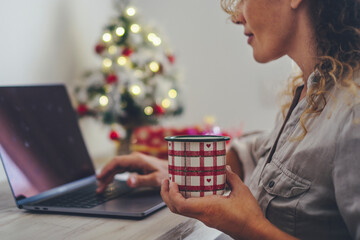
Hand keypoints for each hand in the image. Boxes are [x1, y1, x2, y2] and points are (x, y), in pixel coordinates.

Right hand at [96, 152, 167, 192]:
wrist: (173, 169)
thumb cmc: (166, 174)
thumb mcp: (155, 180)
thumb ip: (141, 180)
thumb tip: (128, 181)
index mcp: (137, 160)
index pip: (117, 162)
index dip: (106, 169)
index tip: (99, 177)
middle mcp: (134, 159)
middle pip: (114, 165)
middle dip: (105, 175)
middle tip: (98, 187)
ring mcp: (134, 161)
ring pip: (116, 167)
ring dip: (108, 176)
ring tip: (101, 187)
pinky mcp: (135, 165)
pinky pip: (120, 169)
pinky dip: (113, 175)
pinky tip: (109, 181)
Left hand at [161, 165, 296, 239]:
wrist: (255, 232)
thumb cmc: (249, 215)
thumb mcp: (242, 190)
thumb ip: (231, 177)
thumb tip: (224, 168)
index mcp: (208, 208)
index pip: (181, 204)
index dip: (172, 193)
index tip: (172, 182)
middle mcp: (204, 215)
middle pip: (176, 209)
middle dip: (167, 195)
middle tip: (166, 181)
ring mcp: (205, 219)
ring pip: (182, 211)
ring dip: (174, 198)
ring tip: (175, 185)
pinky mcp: (208, 219)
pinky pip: (191, 211)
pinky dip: (185, 201)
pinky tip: (190, 191)